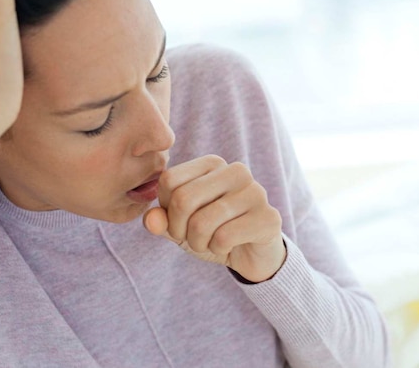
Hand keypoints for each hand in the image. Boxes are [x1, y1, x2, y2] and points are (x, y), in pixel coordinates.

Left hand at [143, 155, 286, 282]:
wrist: (252, 254)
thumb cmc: (213, 232)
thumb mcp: (180, 226)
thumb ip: (161, 220)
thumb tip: (151, 220)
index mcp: (213, 163)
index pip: (169, 180)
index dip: (165, 209)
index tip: (179, 222)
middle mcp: (236, 171)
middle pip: (183, 199)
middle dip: (179, 230)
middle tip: (191, 239)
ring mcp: (256, 192)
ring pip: (202, 222)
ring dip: (198, 243)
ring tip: (210, 243)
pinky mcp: (268, 217)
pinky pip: (224, 237)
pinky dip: (218, 249)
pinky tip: (229, 246)